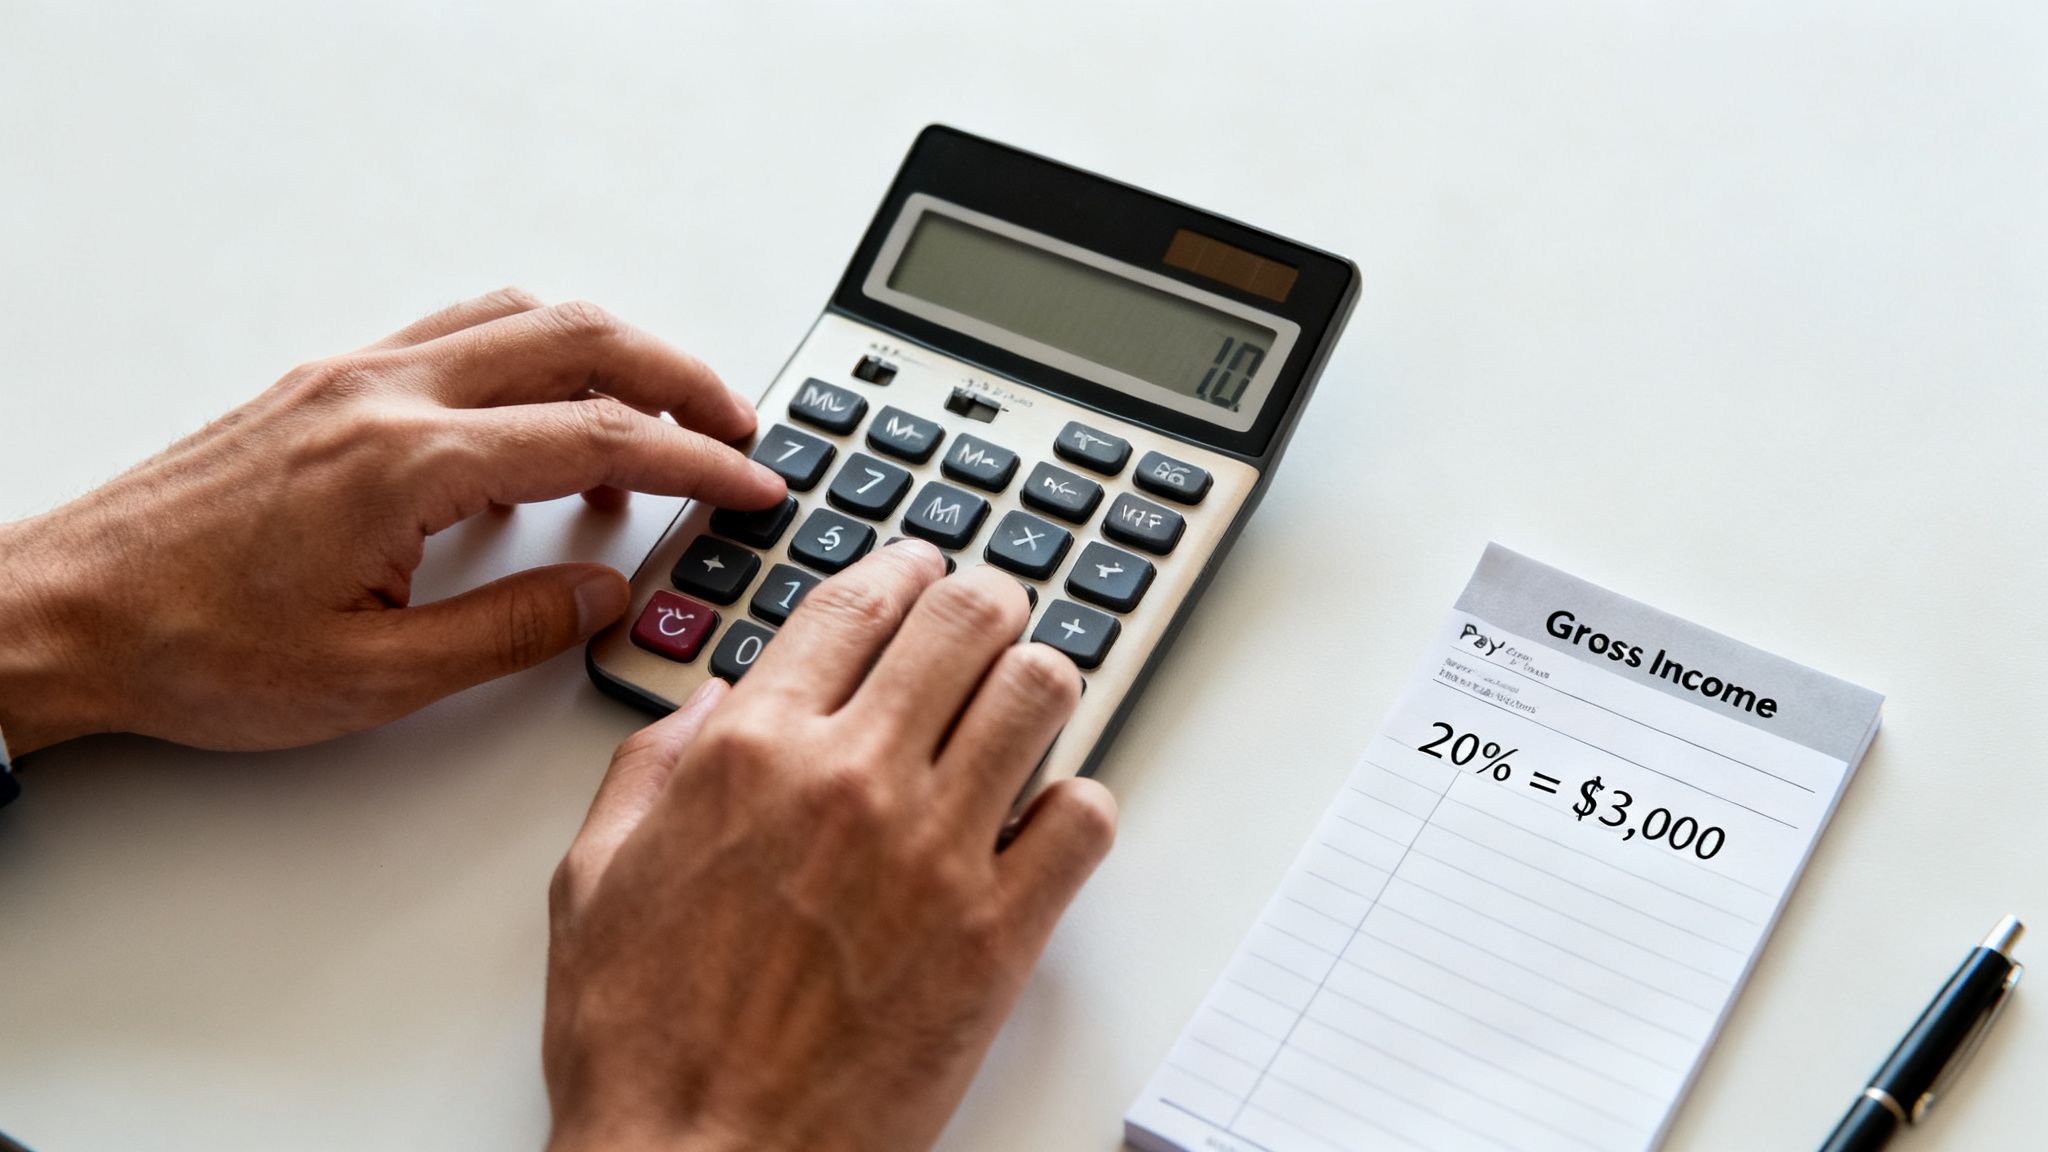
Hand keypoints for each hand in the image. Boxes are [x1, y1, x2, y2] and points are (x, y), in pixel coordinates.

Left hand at [0, 289, 784, 753]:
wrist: (64, 613)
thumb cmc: (192, 650)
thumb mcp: (373, 678)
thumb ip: (508, 630)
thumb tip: (605, 592)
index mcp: (404, 463)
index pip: (594, 437)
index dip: (693, 460)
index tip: (751, 481)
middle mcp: (382, 393)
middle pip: (575, 337)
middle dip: (677, 375)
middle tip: (738, 426)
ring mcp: (349, 376)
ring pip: (518, 316)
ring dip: (608, 352)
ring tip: (660, 417)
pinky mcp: (325, 386)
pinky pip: (460, 337)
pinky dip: (532, 359)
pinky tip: (541, 429)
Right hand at [542, 545, 1117, 1151]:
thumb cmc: (644, 1042)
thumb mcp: (594, 879)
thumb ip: (652, 767)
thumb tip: (712, 700)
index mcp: (749, 752)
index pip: (857, 601)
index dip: (902, 566)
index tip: (920, 567)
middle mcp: (851, 779)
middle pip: (966, 617)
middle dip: (983, 600)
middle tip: (985, 617)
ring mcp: (936, 851)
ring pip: (1039, 690)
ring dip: (1038, 682)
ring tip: (1022, 701)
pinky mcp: (999, 933)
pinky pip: (1086, 815)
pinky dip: (1076, 802)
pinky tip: (1043, 817)